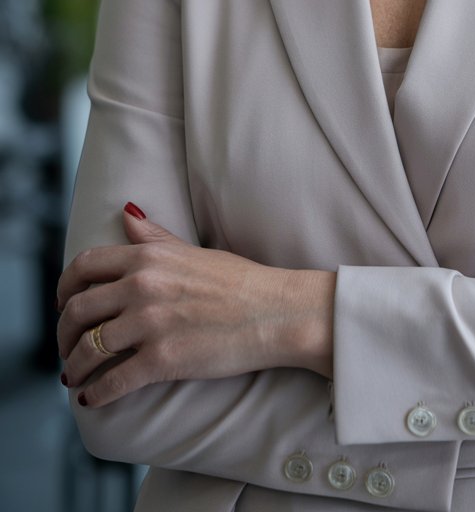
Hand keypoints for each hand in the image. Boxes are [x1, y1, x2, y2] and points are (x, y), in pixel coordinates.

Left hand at [56, 204, 334, 408]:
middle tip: (66, 348)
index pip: (84, 266)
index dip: (64, 288)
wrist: (276, 311)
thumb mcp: (193, 250)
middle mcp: (142, 286)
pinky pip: (112, 381)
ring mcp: (150, 324)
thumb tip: (126, 211)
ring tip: (75, 377)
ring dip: (74, 368)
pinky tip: (92, 399)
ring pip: (88, 349)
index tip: (64, 305)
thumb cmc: (241, 281)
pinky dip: (95, 394)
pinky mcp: (162, 360)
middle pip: (78, 311)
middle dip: (63, 335)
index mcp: (148, 257)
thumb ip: (155, 235)